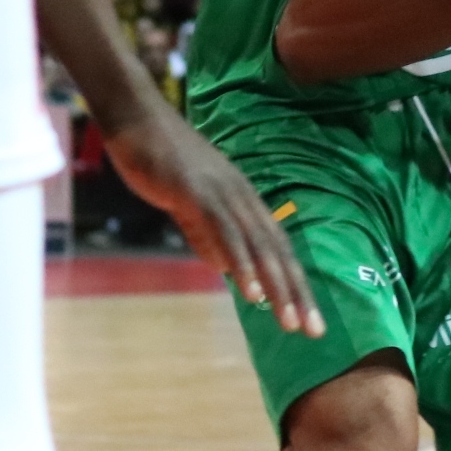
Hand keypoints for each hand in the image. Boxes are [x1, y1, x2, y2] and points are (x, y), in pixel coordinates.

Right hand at [100, 107, 321, 337]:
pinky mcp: (198, 193)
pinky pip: (226, 234)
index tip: (308, 320)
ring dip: (276, 287)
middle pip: (278, 252)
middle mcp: (243, 198)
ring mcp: (223, 194)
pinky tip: (251, 292)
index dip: (296, 284)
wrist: (136, 119)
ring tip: (289, 322)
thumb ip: (207, 235)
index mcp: (243, 201)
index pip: (278, 249)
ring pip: (259, 247)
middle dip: (298, 294)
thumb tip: (225, 268)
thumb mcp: (188, 204)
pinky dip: (241, 264)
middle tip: (314, 331)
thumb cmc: (159, 160)